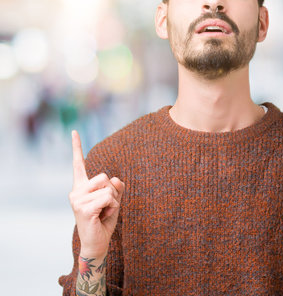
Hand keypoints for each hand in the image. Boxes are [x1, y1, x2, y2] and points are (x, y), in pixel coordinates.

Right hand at [68, 130, 124, 257]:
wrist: (97, 242)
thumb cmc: (104, 221)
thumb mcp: (114, 200)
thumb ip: (116, 187)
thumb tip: (116, 179)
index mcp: (81, 187)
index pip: (78, 164)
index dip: (77, 147)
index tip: (74, 131)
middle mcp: (76, 191)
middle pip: (104, 176)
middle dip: (112, 192)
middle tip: (105, 207)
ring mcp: (77, 200)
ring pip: (108, 188)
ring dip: (113, 201)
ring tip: (104, 212)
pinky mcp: (83, 208)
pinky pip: (108, 199)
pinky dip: (112, 208)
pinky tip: (103, 217)